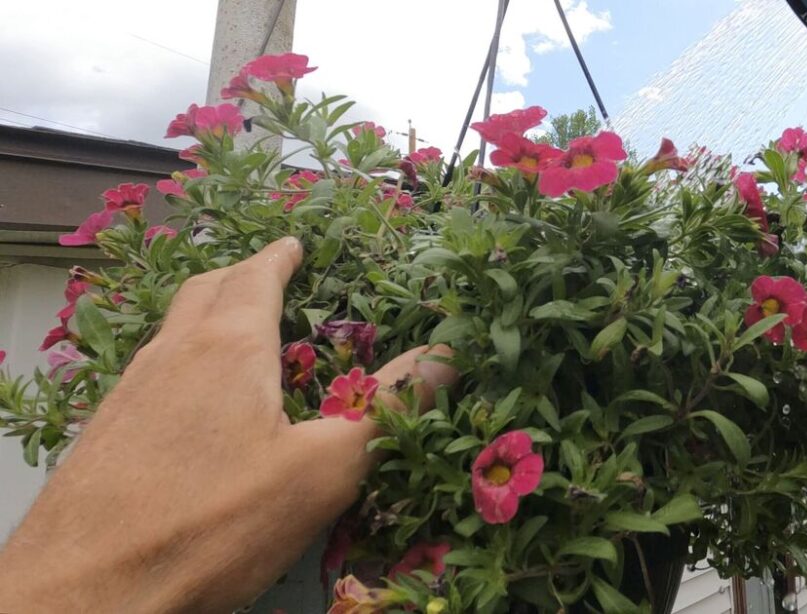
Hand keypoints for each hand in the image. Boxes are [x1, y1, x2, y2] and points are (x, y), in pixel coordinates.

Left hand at [0, 238, 458, 612]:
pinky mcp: (104, 437)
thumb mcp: (323, 469)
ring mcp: (128, 395)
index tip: (295, 244)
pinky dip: (183, 364)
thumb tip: (449, 352)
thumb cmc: (213, 521)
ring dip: (207, 319)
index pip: (255, 277)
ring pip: (172, 334)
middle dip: (239, 277)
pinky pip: (151, 376)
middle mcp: (170, 355)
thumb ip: (388, 408)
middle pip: (203, 292)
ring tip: (237, 337)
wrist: (85, 592)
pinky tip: (194, 409)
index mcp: (227, 348)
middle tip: (268, 279)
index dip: (280, 257)